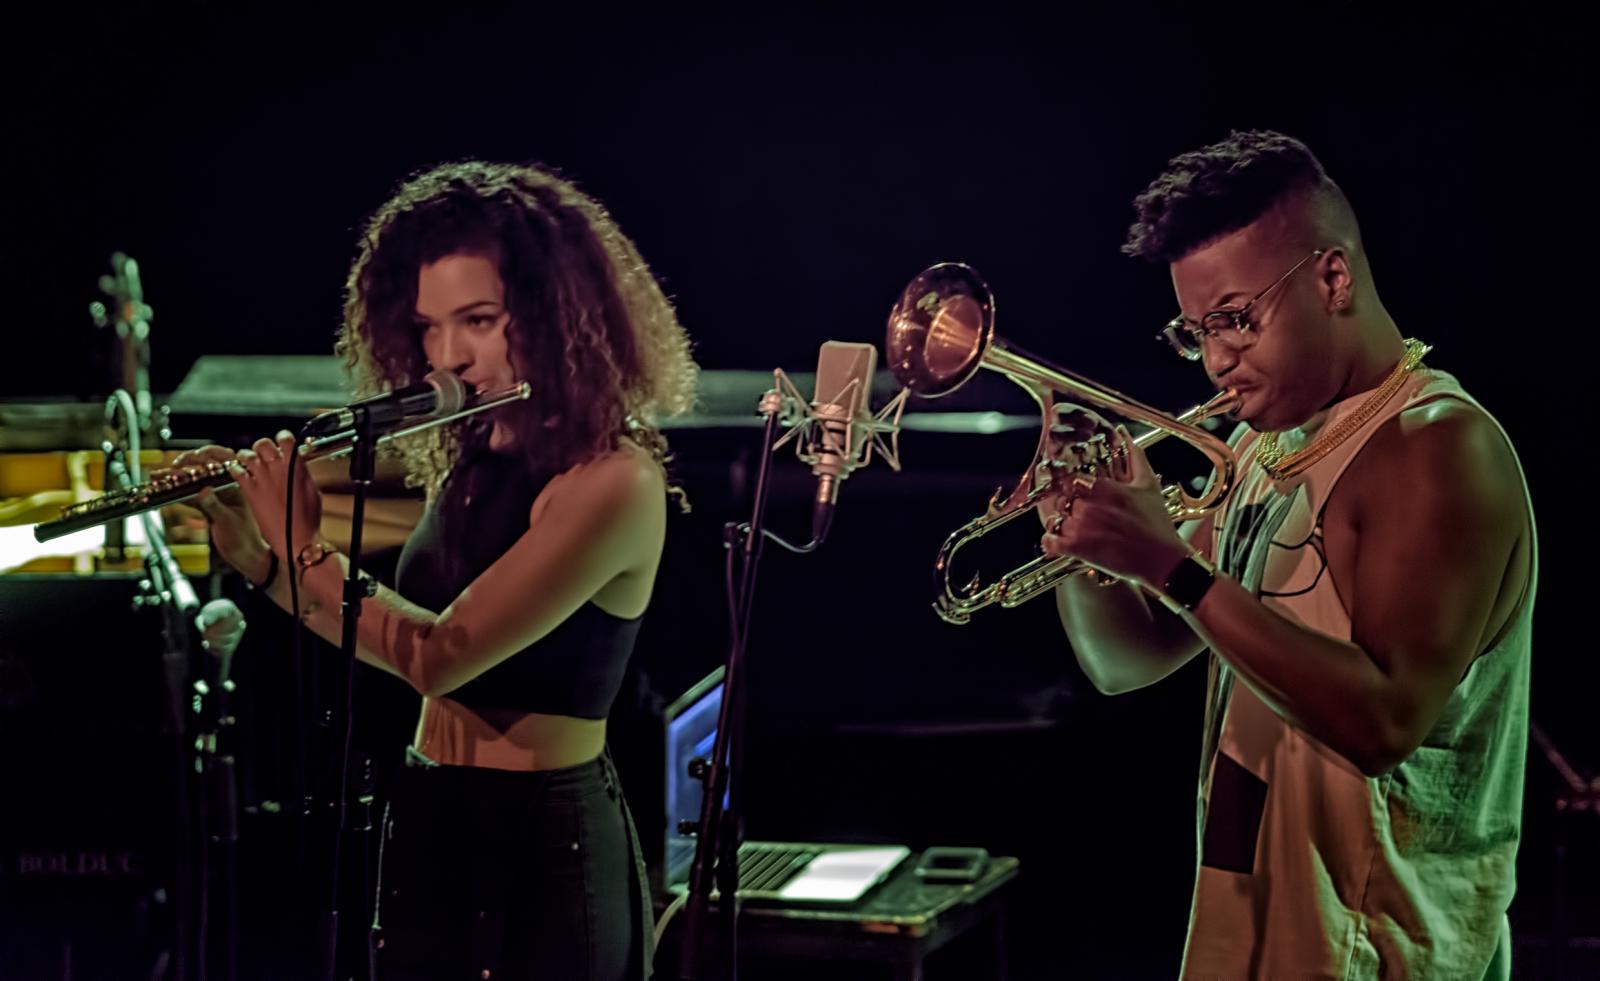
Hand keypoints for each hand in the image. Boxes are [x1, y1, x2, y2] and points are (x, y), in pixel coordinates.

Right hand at [164, 445, 271, 583]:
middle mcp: (226, 486)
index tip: (195, 456)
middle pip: (205, 466)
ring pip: (193, 480)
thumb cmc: (245, 539)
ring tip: (157, 475)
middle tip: (173, 468)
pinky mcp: (206, 505)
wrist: (244, 555)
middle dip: (187, 463)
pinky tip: (162, 488)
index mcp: (238, 484)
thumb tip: (203, 491)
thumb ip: (215, 506)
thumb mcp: (229, 521)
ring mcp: (215, 494)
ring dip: (175, 477)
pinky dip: (175, 491)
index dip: (209, 453)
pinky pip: (189, 494)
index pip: (226, 459)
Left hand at [228, 431, 322, 561]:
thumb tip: (297, 464)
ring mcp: (262, 480)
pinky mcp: (250, 492)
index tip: (282, 443)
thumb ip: (302, 473)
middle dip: (263, 447)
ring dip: (248, 457)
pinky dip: (236, 469)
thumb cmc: (308, 519)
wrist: (295, 539)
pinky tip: (240, 473)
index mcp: (296, 467)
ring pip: (247, 454)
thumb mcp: (312, 491)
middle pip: (263, 444)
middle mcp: (278, 469)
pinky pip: (236, 471)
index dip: (282, 438)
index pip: (286, 439)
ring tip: (250, 464)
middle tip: (264, 455)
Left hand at [1040, 426, 1189, 590]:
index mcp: (1104, 488)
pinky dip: (1050, 542)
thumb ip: (1135, 456)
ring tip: (1070, 526)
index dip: (1070, 485)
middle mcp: (1090, 506)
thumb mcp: (1148, 484)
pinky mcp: (1078, 549)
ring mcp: (1081, 528)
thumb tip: (1126, 435)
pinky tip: (1058, 541)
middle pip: (1061, 498)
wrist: (1161, 560)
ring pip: (1053, 518)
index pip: (1071, 479)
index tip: (1071, 489)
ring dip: (1059, 522)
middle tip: (1073, 510)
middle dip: (1066, 505)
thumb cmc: (1157, 525)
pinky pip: (1050, 541)